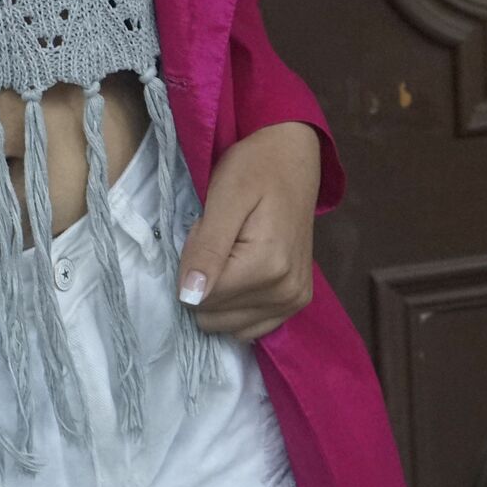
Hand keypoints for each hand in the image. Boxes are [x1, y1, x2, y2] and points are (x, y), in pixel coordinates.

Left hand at [175, 121, 320, 343]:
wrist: (292, 159)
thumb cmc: (255, 169)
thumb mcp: (224, 198)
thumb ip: (206, 248)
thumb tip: (190, 297)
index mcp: (267, 267)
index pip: (200, 298)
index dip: (192, 265)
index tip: (207, 232)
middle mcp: (285, 293)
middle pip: (212, 315)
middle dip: (204, 281)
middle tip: (220, 240)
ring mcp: (294, 302)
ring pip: (227, 326)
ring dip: (219, 294)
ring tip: (232, 254)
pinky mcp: (296, 302)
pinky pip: (249, 327)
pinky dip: (236, 306)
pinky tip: (241, 274)